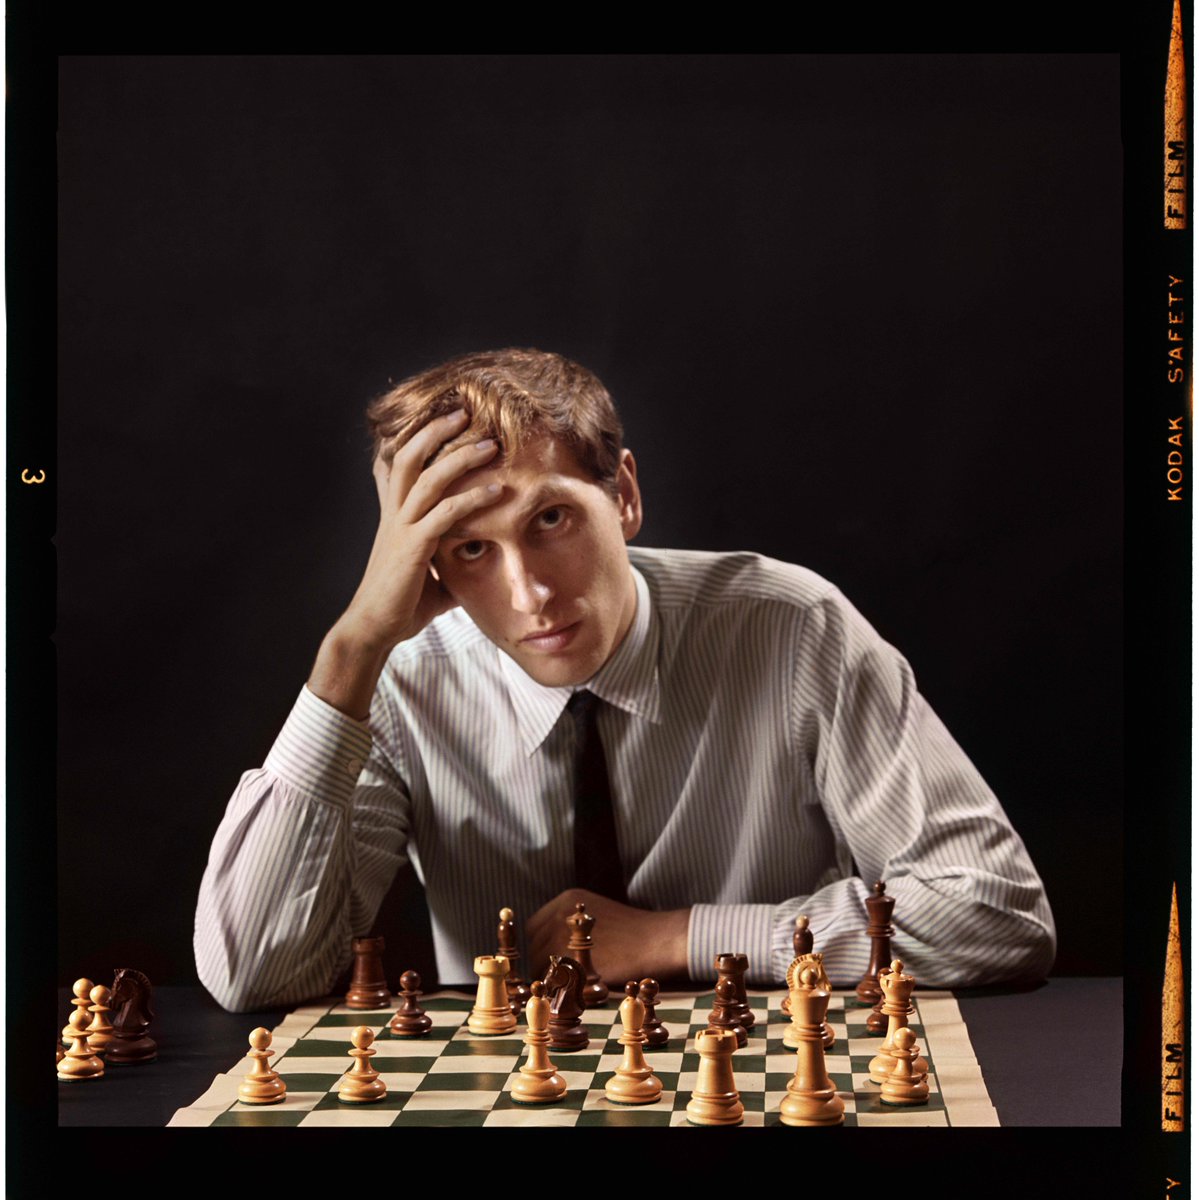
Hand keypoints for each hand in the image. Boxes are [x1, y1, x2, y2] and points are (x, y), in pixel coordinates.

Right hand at [309, 409, 501, 717]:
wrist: (373, 628)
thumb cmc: (404, 603)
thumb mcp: (435, 572)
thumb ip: (454, 554)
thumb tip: (484, 555)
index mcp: (396, 515)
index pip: (399, 464)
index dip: (416, 437)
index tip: (443, 418)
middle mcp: (395, 514)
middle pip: (407, 457)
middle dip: (434, 431)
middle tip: (464, 411)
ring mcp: (401, 528)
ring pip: (427, 478)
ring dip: (460, 457)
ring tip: (490, 444)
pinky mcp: (413, 548)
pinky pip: (445, 514)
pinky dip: (472, 498)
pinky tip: (496, 489)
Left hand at [526, 888, 689, 986]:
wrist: (657, 939)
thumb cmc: (631, 932)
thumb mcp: (596, 916)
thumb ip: (571, 927)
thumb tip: (550, 945)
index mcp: (566, 900)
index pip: (534, 927)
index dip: (538, 945)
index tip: (550, 960)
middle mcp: (560, 913)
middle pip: (534, 944)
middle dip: (542, 962)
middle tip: (561, 977)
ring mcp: (565, 934)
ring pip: (540, 962)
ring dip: (551, 975)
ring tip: (571, 984)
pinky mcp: (574, 956)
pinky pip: (555, 977)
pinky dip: (561, 986)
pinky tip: (578, 988)